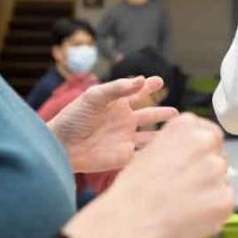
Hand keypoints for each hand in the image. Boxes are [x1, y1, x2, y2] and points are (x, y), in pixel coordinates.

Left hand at [48, 76, 177, 172]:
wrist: (61, 146)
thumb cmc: (73, 117)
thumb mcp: (94, 97)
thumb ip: (118, 88)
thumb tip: (142, 80)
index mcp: (117, 103)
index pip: (138, 92)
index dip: (149, 86)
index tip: (159, 81)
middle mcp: (124, 121)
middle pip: (149, 115)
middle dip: (162, 112)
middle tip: (176, 112)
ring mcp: (125, 139)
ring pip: (150, 136)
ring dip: (162, 133)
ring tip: (176, 132)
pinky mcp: (123, 157)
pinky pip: (143, 155)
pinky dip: (155, 154)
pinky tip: (168, 153)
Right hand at [62, 114, 233, 237]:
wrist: (130, 224)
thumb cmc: (133, 191)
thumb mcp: (150, 151)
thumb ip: (178, 146)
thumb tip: (193, 153)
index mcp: (186, 126)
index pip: (209, 133)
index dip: (201, 152)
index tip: (193, 163)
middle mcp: (205, 142)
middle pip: (217, 156)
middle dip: (206, 170)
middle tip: (185, 187)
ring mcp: (217, 171)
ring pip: (221, 180)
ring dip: (209, 190)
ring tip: (183, 203)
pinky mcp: (224, 198)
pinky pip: (224, 201)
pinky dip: (212, 210)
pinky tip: (189, 214)